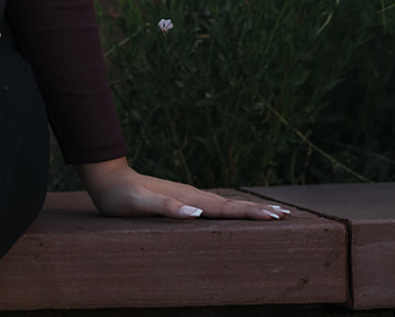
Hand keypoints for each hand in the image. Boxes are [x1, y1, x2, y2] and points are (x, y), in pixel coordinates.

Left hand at [77, 157, 288, 221]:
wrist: (107, 179)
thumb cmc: (121, 197)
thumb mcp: (140, 205)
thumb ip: (167, 208)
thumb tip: (197, 213)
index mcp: (188, 198)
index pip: (225, 208)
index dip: (251, 213)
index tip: (276, 216)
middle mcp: (191, 195)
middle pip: (231, 205)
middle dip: (258, 211)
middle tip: (287, 215)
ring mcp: (187, 195)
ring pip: (224, 204)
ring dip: (247, 209)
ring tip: (271, 213)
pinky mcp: (180, 198)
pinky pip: (212, 205)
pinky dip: (230, 209)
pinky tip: (232, 212)